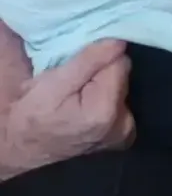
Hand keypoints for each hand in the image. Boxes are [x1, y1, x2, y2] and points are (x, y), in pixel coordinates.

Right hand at [0, 40, 134, 180]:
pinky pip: (120, 105)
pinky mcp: (123, 138)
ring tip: (75, 99)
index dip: (97, 59)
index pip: (119, 62)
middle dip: (99, 73)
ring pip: (120, 88)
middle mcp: (124, 124)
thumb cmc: (31, 119)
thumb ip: (86, 62)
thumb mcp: (50, 85)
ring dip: (101, 87)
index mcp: (106, 110)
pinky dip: (105, 102)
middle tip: (71, 85)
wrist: (21, 154)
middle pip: (121, 75)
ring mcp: (125, 134)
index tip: (76, 67)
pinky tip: (86, 110)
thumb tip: (118, 41)